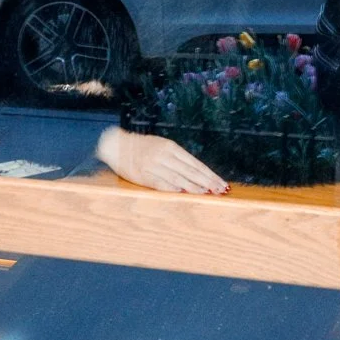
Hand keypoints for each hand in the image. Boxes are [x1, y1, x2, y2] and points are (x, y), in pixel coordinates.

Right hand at [96, 127, 227, 193]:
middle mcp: (164, 155)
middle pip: (190, 171)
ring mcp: (153, 165)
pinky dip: (173, 189)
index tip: (222, 183)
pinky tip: (184, 194)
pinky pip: (161, 183)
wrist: (117, 145)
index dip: (209, 174)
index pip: (195, 163)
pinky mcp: (143, 175)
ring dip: (195, 187)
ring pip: (178, 178)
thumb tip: (197, 172)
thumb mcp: (162, 146)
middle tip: (221, 190)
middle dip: (208, 181)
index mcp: (171, 147)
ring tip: (208, 193)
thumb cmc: (142, 147)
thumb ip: (177, 159)